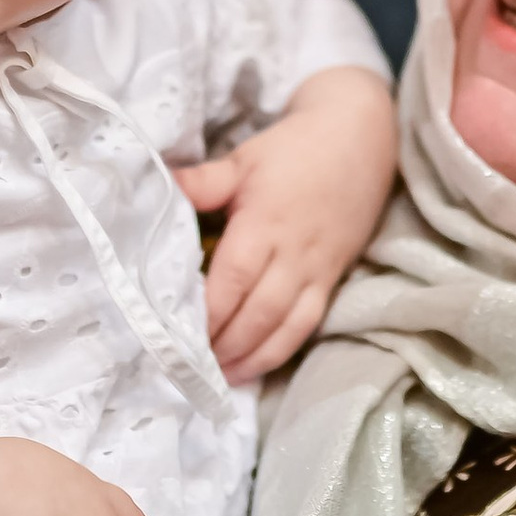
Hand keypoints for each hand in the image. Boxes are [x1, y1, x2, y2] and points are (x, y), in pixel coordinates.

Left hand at [175, 63, 395, 380]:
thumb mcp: (242, 159)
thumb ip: (200, 183)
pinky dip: (282, 350)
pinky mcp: (332, 279)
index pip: (234, 278)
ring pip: (286, 326)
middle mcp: (293, 253)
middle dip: (225, 344)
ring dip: (253, 357)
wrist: (359, 140)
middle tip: (192, 364)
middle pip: (259, 312)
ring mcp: (317, 270)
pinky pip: (309, 323)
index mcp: (265, 222)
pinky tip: (257, 364)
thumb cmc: (294, 149)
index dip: (209, 311)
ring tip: (221, 376)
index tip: (179, 331)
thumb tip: (156, 187)